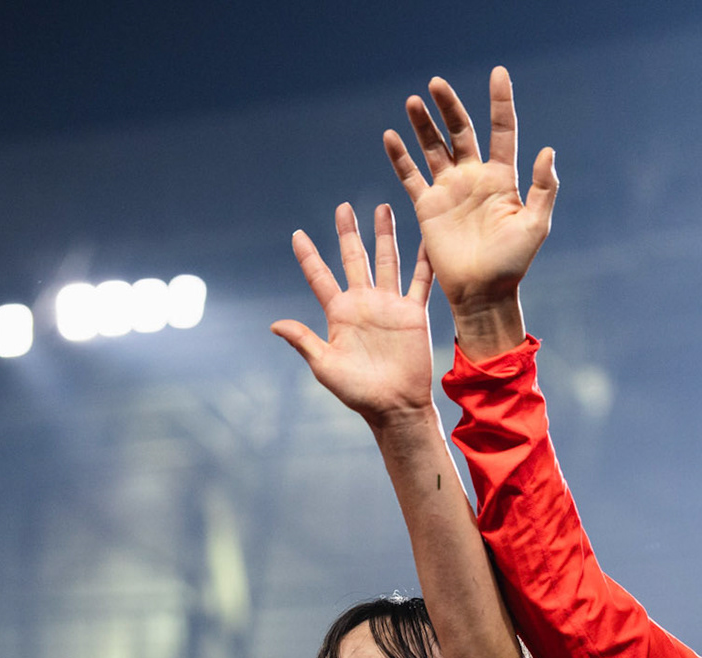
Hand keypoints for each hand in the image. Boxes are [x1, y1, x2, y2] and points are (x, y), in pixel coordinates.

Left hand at [271, 202, 436, 430]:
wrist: (394, 406)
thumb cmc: (357, 392)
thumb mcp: (325, 366)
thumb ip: (304, 341)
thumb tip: (274, 325)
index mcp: (339, 313)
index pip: (320, 277)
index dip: (308, 256)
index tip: (297, 234)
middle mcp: (363, 303)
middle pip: (353, 258)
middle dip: (348, 233)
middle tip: (343, 207)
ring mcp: (389, 305)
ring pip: (386, 261)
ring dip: (384, 236)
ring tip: (382, 208)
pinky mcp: (413, 313)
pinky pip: (420, 282)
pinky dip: (423, 261)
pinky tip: (426, 240)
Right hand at [385, 67, 555, 315]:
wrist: (483, 292)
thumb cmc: (513, 263)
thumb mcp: (536, 225)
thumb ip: (544, 188)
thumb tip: (547, 151)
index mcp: (503, 178)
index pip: (502, 130)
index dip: (500, 102)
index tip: (497, 73)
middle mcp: (475, 177)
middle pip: (461, 131)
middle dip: (450, 107)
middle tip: (437, 84)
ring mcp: (450, 190)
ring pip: (434, 147)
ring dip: (423, 125)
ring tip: (414, 101)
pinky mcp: (428, 206)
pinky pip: (411, 176)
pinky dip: (400, 157)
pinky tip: (391, 137)